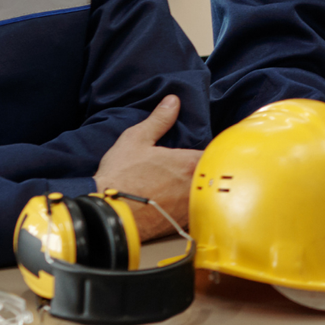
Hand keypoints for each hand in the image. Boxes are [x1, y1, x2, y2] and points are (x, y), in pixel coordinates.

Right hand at [96, 95, 200, 237]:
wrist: (109, 215)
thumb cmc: (121, 177)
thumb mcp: (135, 140)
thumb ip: (158, 120)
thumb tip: (173, 101)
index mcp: (190, 162)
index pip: (215, 153)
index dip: (209, 151)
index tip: (200, 151)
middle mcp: (197, 185)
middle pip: (212, 174)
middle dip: (205, 170)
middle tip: (189, 169)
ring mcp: (193, 206)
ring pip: (206, 193)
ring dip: (200, 188)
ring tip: (181, 186)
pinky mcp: (185, 223)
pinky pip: (198, 211)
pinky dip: (192, 206)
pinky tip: (177, 203)